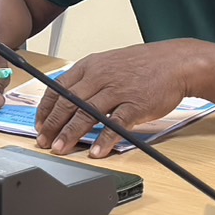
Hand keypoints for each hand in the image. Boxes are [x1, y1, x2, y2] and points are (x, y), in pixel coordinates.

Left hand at [35, 41, 194, 157]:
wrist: (175, 63)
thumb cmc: (142, 65)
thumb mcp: (108, 63)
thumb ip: (87, 80)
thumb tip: (67, 101)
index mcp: (89, 66)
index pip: (58, 88)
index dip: (46, 109)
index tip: (39, 125)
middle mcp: (100, 77)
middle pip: (68, 103)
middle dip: (53, 125)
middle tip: (44, 141)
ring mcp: (117, 91)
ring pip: (87, 114)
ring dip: (71, 134)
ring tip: (61, 149)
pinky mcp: (135, 105)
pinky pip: (116, 125)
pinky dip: (104, 140)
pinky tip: (97, 152)